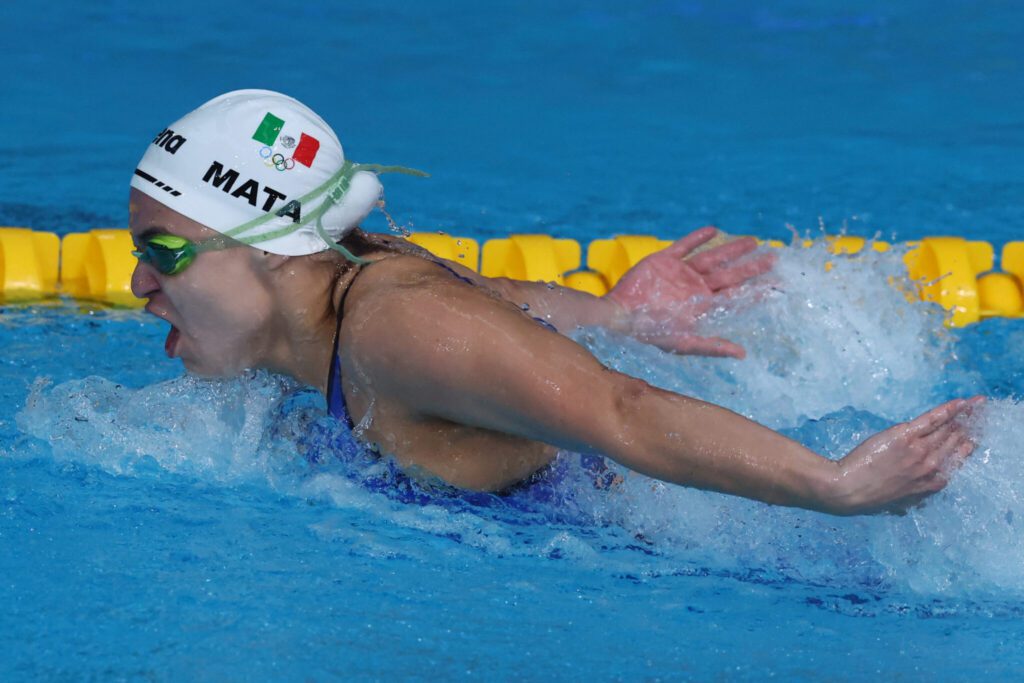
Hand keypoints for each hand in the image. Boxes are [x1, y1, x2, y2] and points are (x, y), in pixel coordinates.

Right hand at [606, 226, 774, 357]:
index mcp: (701, 308)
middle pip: (730, 276)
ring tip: (753, 241)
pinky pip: (684, 246)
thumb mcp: (683, 343)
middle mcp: (694, 289)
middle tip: (774, 258)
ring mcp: (679, 274)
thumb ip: (712, 345)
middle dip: (752, 268)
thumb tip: (743, 354)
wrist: (618, 315)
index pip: (735, 298)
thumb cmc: (649, 334)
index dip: (756, 292)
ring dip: (732, 250)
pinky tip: (713, 230)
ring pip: (712, 258)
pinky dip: (697, 237)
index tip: (778, 286)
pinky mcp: (663, 260)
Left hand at [827, 397, 983, 514]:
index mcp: (932, 483)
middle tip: (980, 412)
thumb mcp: (900, 501)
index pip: (957, 461)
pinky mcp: (906, 437)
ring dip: (965, 414)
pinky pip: (933, 419)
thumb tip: (915, 495)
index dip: (965, 446)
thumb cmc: (869, 496)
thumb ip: (913, 493)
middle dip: (970, 425)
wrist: (849, 489)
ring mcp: (920, 450)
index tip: (972, 437)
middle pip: (956, 441)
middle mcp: (932, 466)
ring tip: (977, 404)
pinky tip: (961, 402)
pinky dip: (949, 410)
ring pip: (948, 429)